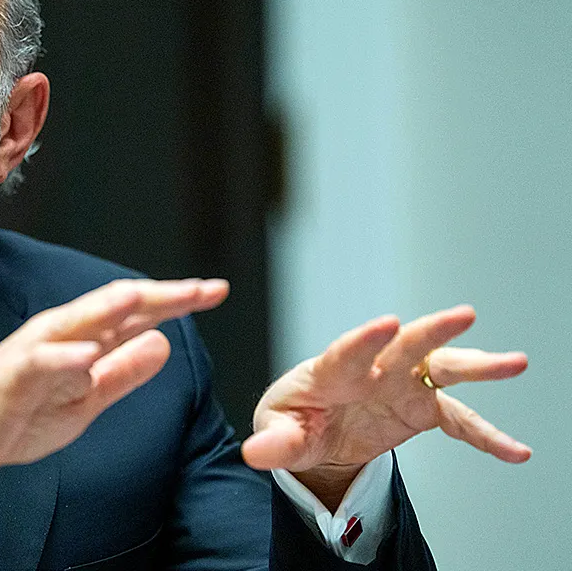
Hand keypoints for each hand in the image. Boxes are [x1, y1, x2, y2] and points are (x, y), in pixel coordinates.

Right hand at [0, 277, 228, 520]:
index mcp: (80, 339)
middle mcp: (61, 335)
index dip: (175, 302)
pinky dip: (63, 357)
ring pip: (77, 322)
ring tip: (144, 298)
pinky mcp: (11, 377)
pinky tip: (87, 354)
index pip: (134, 314)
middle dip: (159, 296)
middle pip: (114, 307)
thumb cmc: (17, 417)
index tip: (215, 292)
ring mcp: (34, 353)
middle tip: (203, 289)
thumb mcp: (86, 400)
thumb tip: (164, 344)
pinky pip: (39, 364)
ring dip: (109, 309)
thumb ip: (123, 373)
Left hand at [242, 305, 530, 508]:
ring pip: (442, 368)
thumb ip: (272, 442)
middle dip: (432, 330)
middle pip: (405, 345)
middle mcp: (373, 370)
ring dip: (477, 365)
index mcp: (331, 371)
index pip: (348, 351)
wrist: (315, 431)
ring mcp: (401, 385)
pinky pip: (459, 420)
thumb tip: (253, 454)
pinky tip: (515, 450)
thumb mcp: (277, 432)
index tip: (387, 323)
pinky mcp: (422, 407)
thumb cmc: (291, 421)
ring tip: (515, 363)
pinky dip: (486, 435)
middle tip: (463, 316)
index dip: (366, 338)